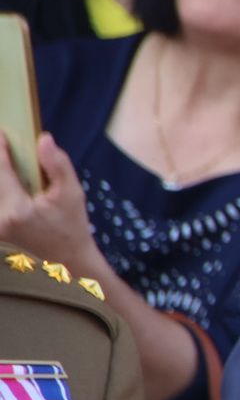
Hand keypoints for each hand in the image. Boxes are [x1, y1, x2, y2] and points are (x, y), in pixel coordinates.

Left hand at [0, 132, 99, 272]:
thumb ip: (57, 165)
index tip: (2, 134)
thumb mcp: (72, 195)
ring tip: (15, 173)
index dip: (0, 149)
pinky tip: (16, 191)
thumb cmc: (72, 229)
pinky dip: (4, 192)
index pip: (1, 170)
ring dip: (3, 181)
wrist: (68, 265)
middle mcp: (0, 220)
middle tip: (6, 148)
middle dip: (0, 165)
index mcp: (17, 209)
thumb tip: (43, 139)